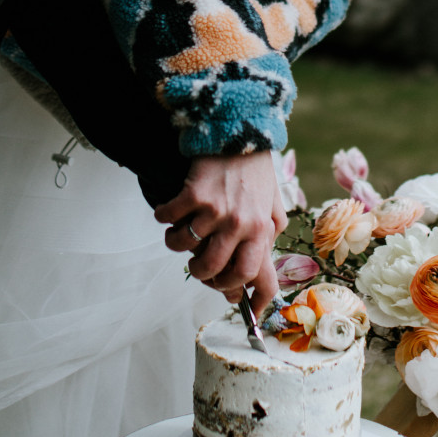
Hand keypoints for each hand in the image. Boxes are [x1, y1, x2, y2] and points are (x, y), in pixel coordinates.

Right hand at [155, 151, 286, 315]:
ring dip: (177, 246)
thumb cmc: (256, 172)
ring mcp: (215, 211)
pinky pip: (168, 221)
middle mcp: (241, 224)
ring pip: (184, 248)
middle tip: (198, 265)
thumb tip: (255, 274)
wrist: (241, 131)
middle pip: (212, 271)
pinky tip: (169, 212)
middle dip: (200, 275)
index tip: (237, 305)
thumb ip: (267, 238)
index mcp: (262, 230)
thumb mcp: (273, 206)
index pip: (255, 277)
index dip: (245, 298)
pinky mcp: (193, 194)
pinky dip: (164, 220)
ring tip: (181, 234)